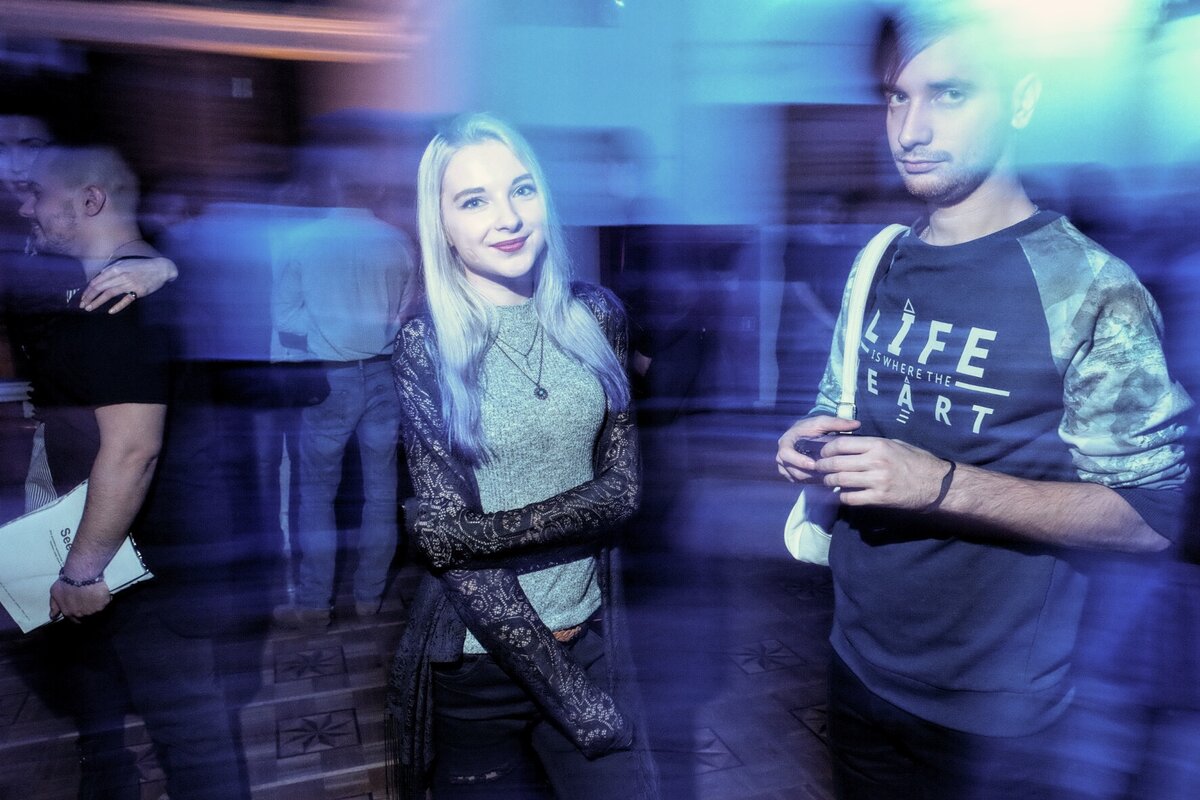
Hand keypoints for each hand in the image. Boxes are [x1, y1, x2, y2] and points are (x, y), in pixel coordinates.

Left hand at [49, 579, 111, 621]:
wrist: (81, 574)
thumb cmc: (68, 581)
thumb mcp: (55, 593)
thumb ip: (54, 606)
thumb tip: (53, 615)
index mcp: (69, 612)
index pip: (75, 619)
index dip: (78, 613)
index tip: (81, 607)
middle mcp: (81, 613)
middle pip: (87, 616)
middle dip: (87, 608)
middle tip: (88, 598)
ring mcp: (93, 610)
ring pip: (97, 610)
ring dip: (96, 604)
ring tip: (94, 593)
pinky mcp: (103, 604)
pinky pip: (106, 603)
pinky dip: (105, 598)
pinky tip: (100, 591)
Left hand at [80, 256, 177, 313]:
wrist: (160, 268)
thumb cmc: (142, 266)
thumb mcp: (125, 264)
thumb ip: (112, 269)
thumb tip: (100, 275)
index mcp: (116, 269)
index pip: (97, 280)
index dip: (88, 290)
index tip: (83, 297)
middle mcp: (121, 276)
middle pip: (100, 287)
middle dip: (89, 297)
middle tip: (82, 305)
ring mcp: (129, 284)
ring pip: (109, 294)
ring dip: (97, 302)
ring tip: (89, 308)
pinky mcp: (138, 291)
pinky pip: (126, 300)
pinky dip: (117, 306)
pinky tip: (110, 311)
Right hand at [776, 415, 859, 482]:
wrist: (805, 432)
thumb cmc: (812, 426)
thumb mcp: (823, 422)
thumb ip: (838, 423)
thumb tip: (856, 424)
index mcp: (786, 441)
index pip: (786, 454)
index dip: (798, 461)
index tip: (813, 464)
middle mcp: (782, 455)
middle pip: (790, 468)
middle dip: (807, 473)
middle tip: (824, 474)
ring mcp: (784, 465)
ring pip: (795, 476)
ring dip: (809, 478)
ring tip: (826, 478)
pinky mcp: (790, 472)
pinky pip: (798, 480)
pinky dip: (809, 481)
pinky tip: (823, 479)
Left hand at [816, 435, 949, 510]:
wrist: (938, 484)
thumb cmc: (917, 461)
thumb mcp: (896, 444)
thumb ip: (873, 445)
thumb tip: (850, 444)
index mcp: (878, 445)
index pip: (841, 444)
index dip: (826, 449)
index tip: (821, 452)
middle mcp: (875, 461)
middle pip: (836, 462)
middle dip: (822, 465)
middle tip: (817, 467)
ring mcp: (876, 481)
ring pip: (840, 480)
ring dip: (828, 481)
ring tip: (825, 481)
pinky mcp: (879, 498)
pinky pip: (851, 498)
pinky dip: (841, 497)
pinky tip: (838, 495)